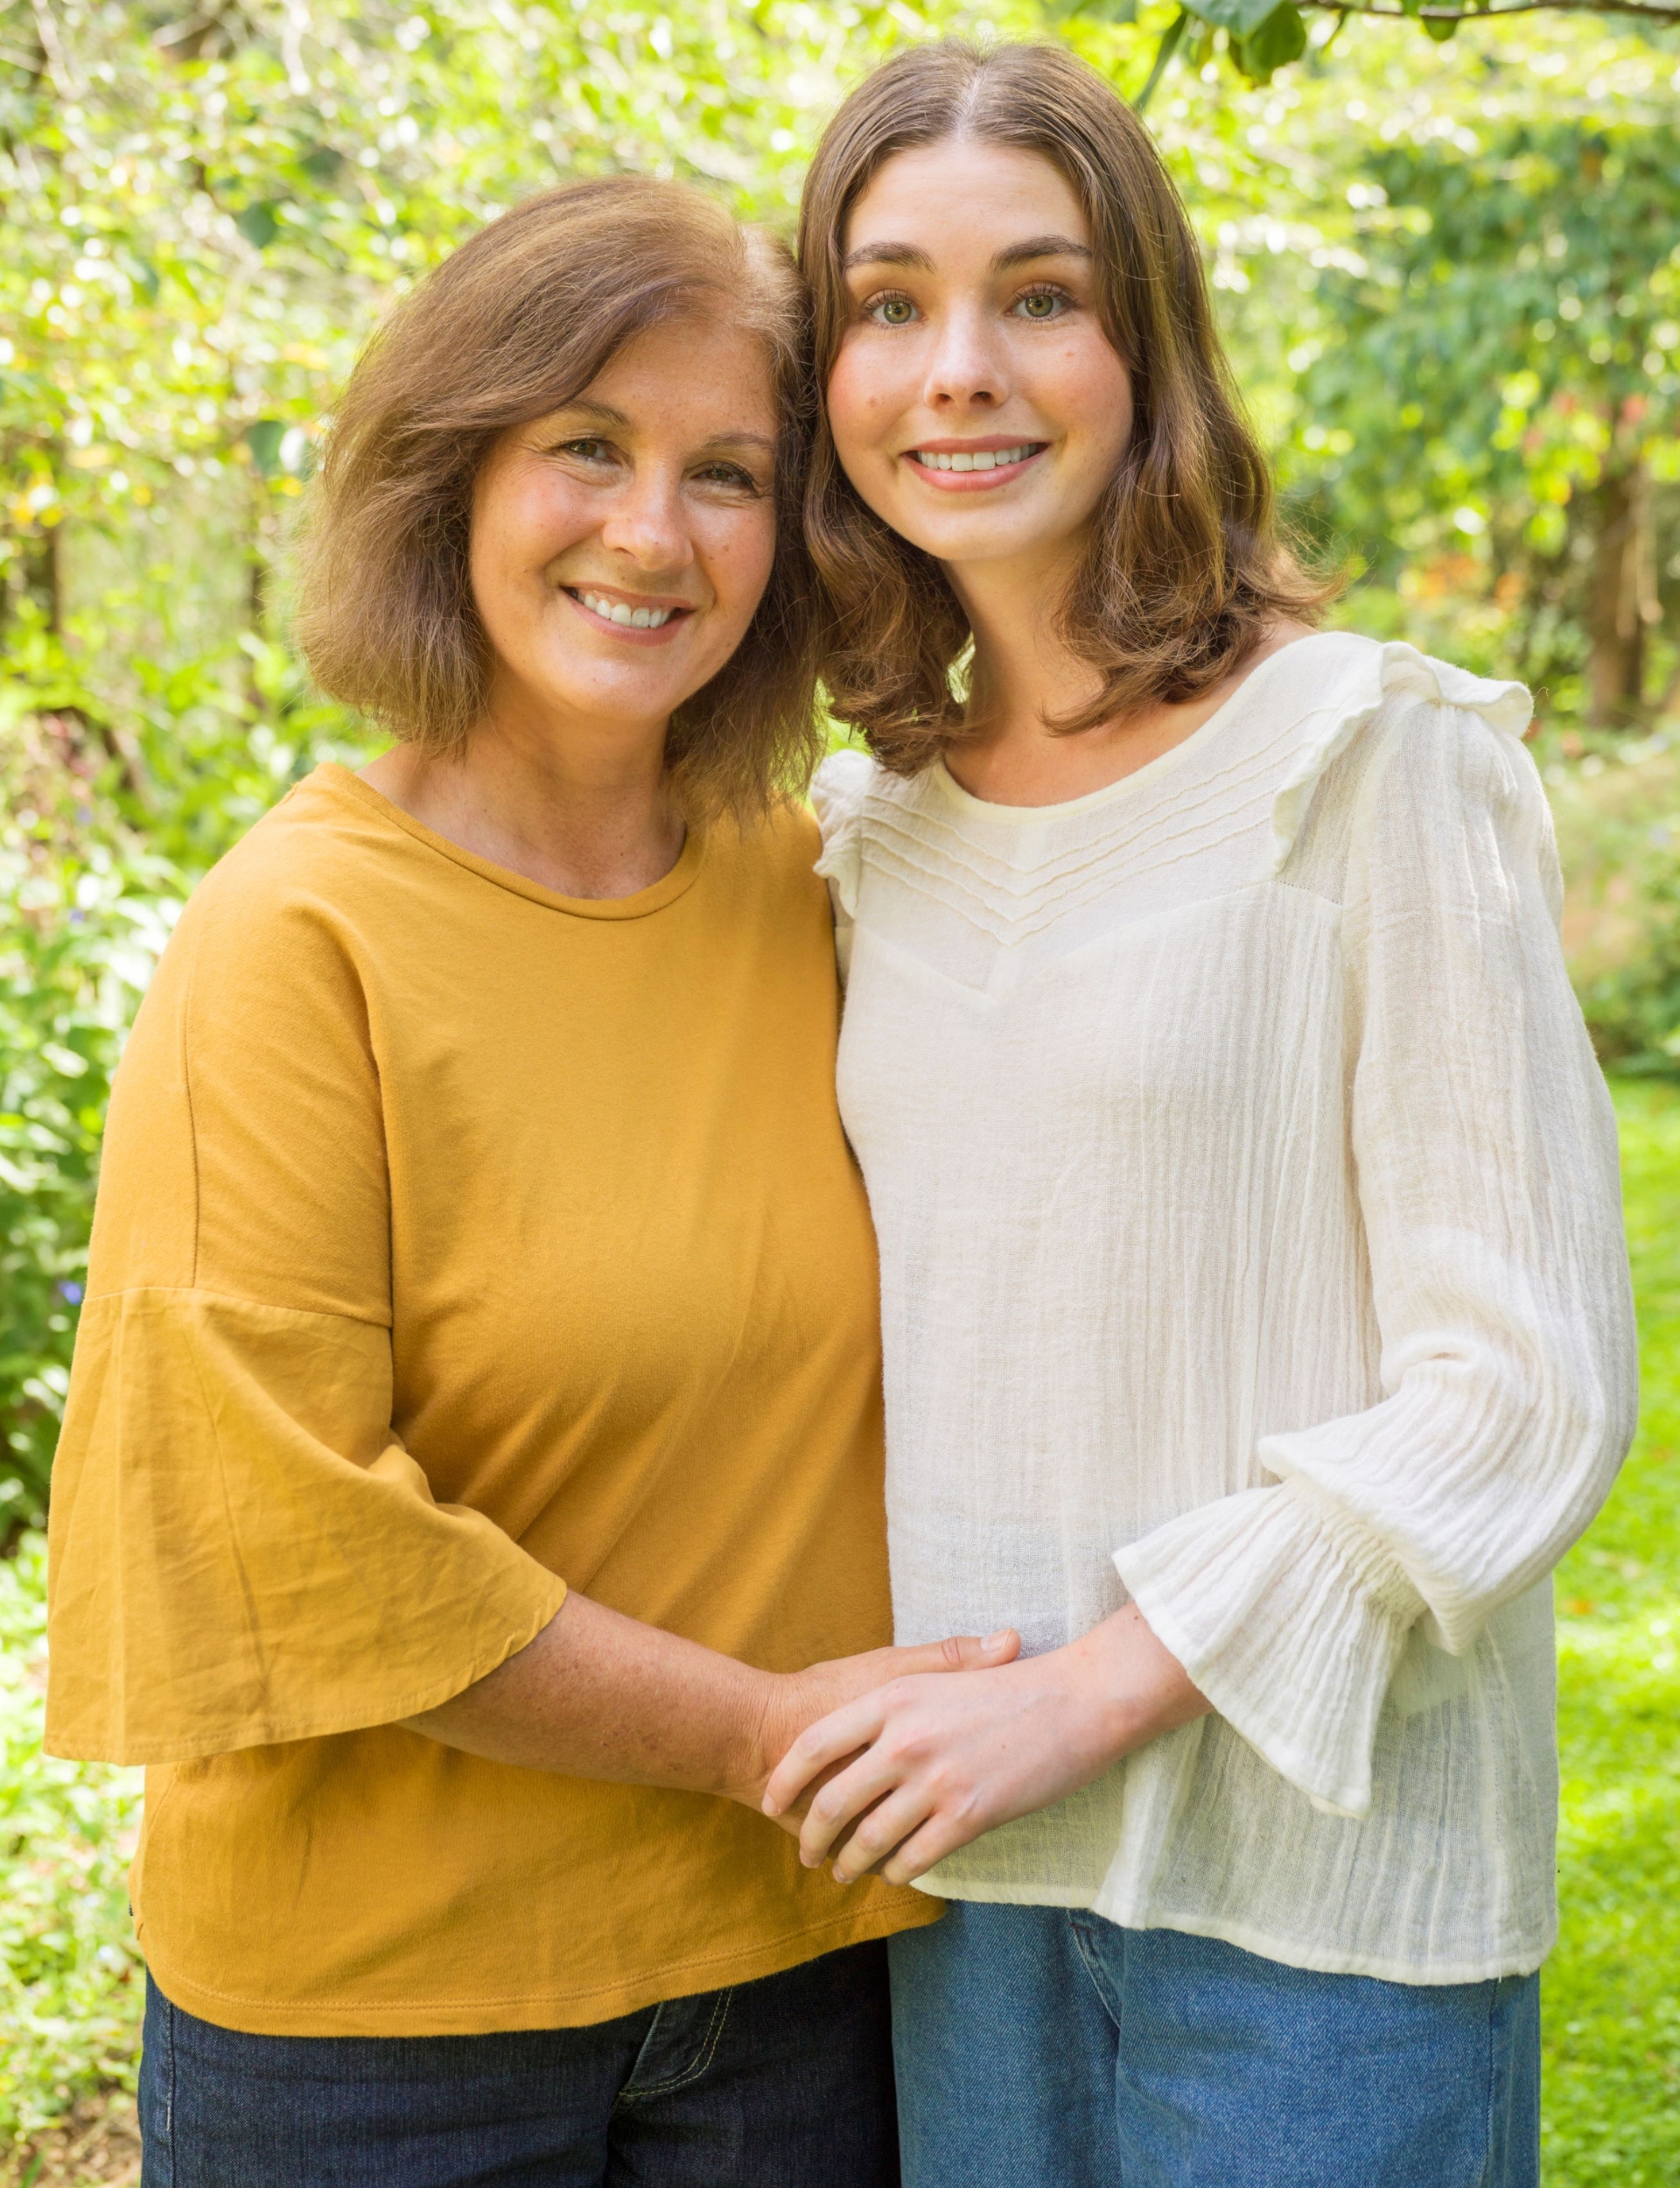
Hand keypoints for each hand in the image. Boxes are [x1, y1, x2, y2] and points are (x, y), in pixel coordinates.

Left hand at [761, 1603, 1209, 1884]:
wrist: (1074, 1700)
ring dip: (851, 1864)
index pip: (815, 1745)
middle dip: (813, 1837)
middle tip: (810, 1856)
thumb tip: (851, 1728)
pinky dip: (896, 1873)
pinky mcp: (967, 1815)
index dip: (785, 1778)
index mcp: (892, 1698)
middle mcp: (905, 1739)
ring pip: (870, 1839)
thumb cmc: (1007, 1687)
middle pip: (832, 1802)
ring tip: (845, 1873)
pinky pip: (914, 1858)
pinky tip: (895, 1875)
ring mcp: (935, 1779)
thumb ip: (893, 1701)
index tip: (771, 1802)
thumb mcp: (940, 1678)